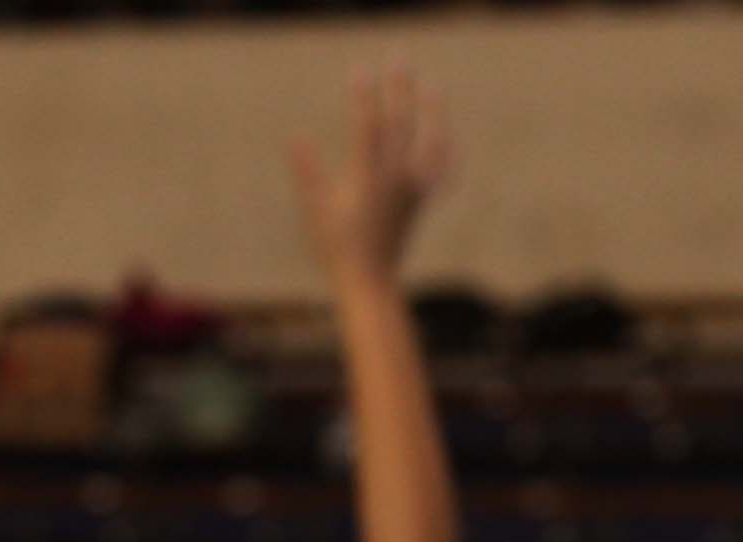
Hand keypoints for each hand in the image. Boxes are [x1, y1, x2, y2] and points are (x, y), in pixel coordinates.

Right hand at [288, 67, 452, 288]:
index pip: (369, 126)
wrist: (370, 281)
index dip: (364, 96)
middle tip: (400, 60)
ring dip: (431, 112)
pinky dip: (446, 153)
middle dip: (399, 89)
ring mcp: (413, 189)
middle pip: (401, 123)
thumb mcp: (317, 210)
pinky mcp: (421, 201)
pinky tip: (448, 139)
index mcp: (368, 177)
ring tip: (433, 87)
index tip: (359, 71)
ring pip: (428, 142)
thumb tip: (294, 139)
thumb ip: (308, 173)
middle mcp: (396, 178)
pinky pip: (440, 172)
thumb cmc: (337, 248)